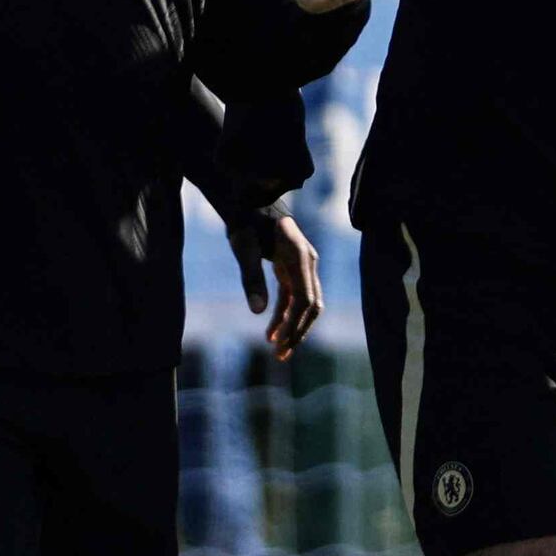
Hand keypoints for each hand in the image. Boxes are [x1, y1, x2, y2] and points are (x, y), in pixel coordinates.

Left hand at [235, 209, 321, 360]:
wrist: (251, 199)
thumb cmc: (246, 220)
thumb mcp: (244, 248)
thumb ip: (251, 278)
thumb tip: (257, 312)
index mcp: (300, 256)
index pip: (305, 299)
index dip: (295, 324)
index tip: (280, 344)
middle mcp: (308, 263)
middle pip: (311, 305)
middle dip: (298, 332)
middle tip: (281, 356)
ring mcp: (302, 266)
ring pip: (305, 304)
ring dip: (294, 328)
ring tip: (278, 351)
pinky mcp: (293, 269)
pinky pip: (293, 298)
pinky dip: (285, 316)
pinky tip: (271, 333)